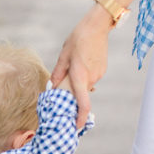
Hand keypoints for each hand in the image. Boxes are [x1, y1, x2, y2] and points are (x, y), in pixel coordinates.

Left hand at [52, 5, 112, 128]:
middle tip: (64, 85)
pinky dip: (84, 76)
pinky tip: (82, 62)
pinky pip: (91, 78)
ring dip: (78, 83)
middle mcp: (91, 78)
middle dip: (73, 95)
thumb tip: (51, 87)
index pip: (83, 104)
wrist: (97, 26)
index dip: (80, 118)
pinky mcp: (102, 70)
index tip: (76, 127)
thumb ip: (58, 73)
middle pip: (81, 94)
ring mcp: (98, 74)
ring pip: (85, 86)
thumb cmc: (78, 39)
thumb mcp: (64, 56)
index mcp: (80, 76)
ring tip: (74, 66)